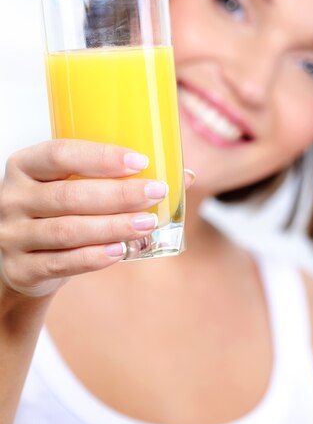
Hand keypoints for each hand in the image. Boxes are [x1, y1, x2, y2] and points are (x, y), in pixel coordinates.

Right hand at [0, 140, 195, 298]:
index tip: (140, 161)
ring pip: (67, 231)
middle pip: (69, 195)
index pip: (60, 153)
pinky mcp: (20, 269)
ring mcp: (12, 235)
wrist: (21, 258)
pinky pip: (61, 263)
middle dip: (118, 195)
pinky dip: (94, 257)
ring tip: (148, 223)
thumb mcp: (75, 185)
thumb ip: (119, 176)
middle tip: (156, 192)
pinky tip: (121, 250)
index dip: (100, 157)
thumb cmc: (59, 211)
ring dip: (113, 227)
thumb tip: (185, 175)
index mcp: (26, 165)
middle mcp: (13, 197)